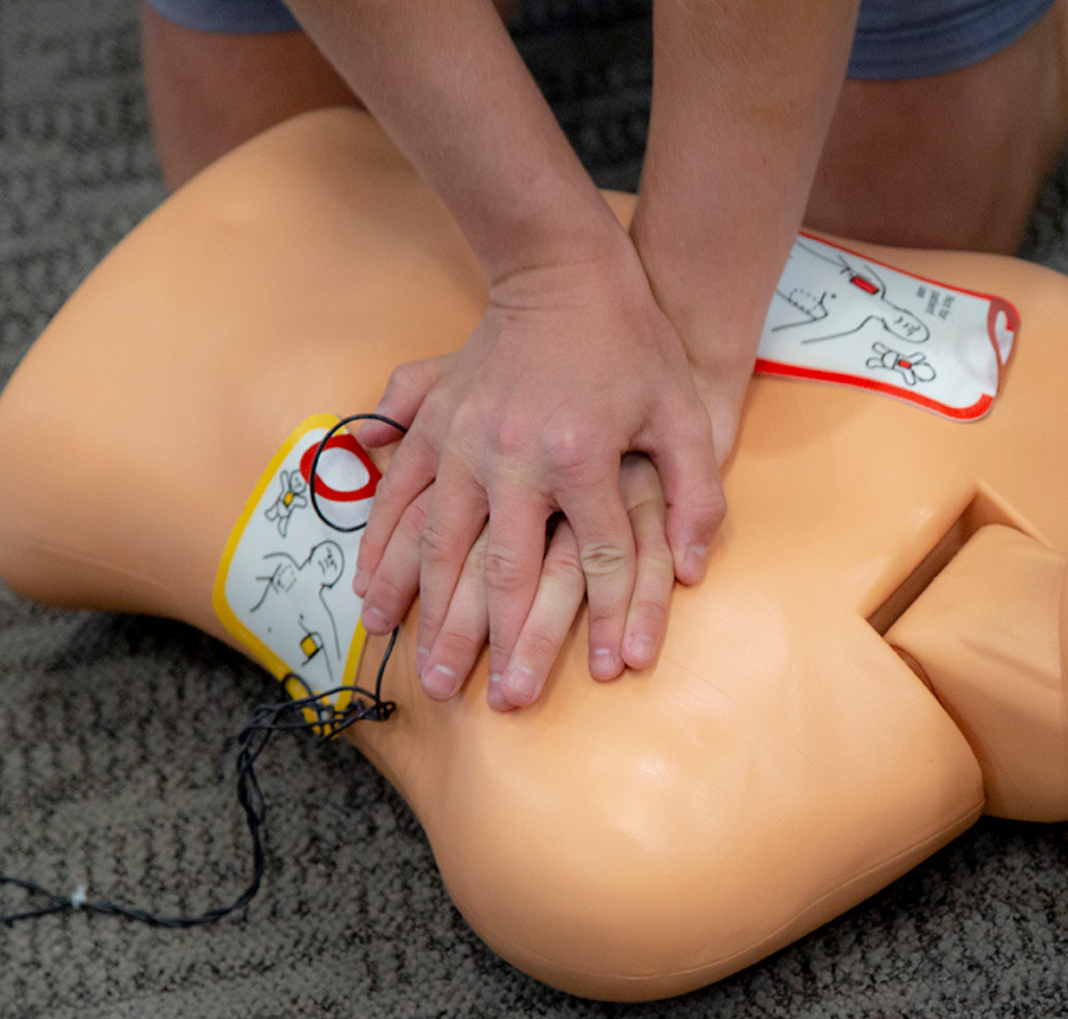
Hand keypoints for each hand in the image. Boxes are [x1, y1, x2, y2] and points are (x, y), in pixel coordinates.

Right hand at [352, 241, 726, 708]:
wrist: (563, 272)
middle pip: (503, 567)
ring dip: (424, 609)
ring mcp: (463, 440)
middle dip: (493, 639)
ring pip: (437, 543)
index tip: (602, 673)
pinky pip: (397, 496)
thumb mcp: (682, 414)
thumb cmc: (634, 347)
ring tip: (414, 664)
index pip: (597, 555)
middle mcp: (515, 455)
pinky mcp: (431, 423)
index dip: (606, 619)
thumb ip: (694, 493)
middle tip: (480, 697)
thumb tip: (695, 569)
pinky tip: (373, 593)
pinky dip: (382, 549)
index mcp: (583, 455)